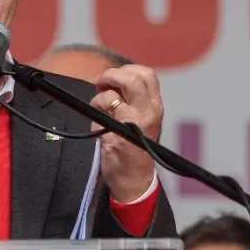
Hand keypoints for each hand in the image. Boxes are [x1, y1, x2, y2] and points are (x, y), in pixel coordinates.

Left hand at [90, 64, 163, 201]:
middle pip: (133, 77)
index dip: (127, 70)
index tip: (114, 78)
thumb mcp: (139, 118)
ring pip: (114, 93)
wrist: (135, 179)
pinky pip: (101, 112)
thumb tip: (110, 80)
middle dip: (111, 75)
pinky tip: (95, 122)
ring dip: (100, 96)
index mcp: (155, 106)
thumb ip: (129, 99)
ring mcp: (134, 123)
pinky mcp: (118, 135)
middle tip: (101, 83)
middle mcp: (149, 112)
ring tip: (97, 106)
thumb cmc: (133, 146)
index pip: (147, 74)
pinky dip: (95, 110)